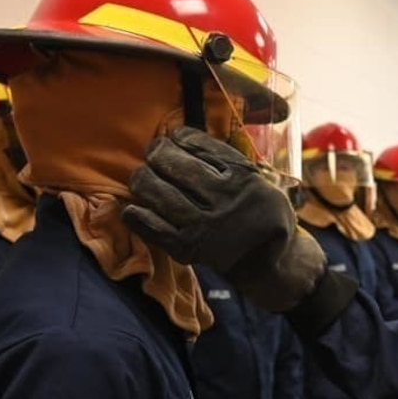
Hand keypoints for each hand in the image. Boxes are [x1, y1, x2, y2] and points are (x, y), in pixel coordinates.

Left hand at [123, 128, 326, 310]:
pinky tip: (132, 208)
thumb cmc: (260, 214)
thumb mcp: (260, 180)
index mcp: (242, 178)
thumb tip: (184, 137)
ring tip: (142, 176)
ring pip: (158, 193)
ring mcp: (204, 225)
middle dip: (158, 152)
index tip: (174, 137)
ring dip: (143, 179)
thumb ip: (229, 161)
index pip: (199, 146)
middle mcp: (223, 199)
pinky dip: (137, 216)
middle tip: (155, 152)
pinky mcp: (187, 247)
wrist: (265, 261)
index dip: (180, 137)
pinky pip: (152, 227)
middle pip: (175, 166)